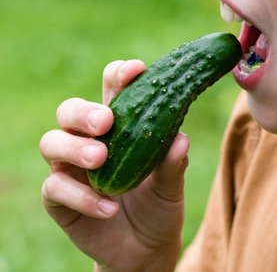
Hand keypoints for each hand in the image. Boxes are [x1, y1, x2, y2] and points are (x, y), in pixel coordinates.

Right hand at [39, 60, 189, 271]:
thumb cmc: (158, 207)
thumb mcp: (172, 186)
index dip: (119, 75)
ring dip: (75, 147)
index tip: (136, 71)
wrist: (146, 248)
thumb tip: (182, 139)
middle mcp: (89, 142)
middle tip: (107, 122)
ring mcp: (71, 170)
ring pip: (52, 142)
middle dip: (84, 111)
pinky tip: (109, 207)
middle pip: (70, 110)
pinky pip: (56, 189)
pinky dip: (81, 197)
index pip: (111, 90)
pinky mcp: (59, 199)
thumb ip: (174, 164)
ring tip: (100, 159)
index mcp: (119, 129)